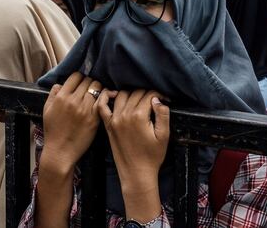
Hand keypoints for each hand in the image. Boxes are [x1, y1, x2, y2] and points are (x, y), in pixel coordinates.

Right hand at [41, 72, 104, 171]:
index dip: (79, 78)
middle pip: (88, 81)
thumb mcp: (46, 110)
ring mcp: (85, 109)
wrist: (60, 151)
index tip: (81, 83)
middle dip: (89, 83)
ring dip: (98, 89)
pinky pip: (103, 101)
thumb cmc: (53, 131)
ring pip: (97, 88)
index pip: (76, 76)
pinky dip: (105, 97)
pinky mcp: (94, 118)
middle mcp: (73, 101)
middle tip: (90, 89)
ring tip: (97, 94)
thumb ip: (52, 94)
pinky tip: (106, 98)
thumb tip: (60, 84)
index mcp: (61, 97)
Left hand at [96, 90, 169, 222]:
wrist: (136, 173)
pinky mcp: (108, 125)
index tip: (164, 99)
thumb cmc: (152, 156)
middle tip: (154, 101)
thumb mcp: (164, 136)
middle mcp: (124, 115)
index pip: (149, 95)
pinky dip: (106, 97)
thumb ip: (163, 114)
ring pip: (122, 95)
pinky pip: (102, 106)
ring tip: (139, 100)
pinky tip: (113, 94)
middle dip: (147, 94)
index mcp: (139, 116)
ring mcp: (114, 119)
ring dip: (131, 94)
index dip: (159, 95)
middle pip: (136, 93)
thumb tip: (157, 99)